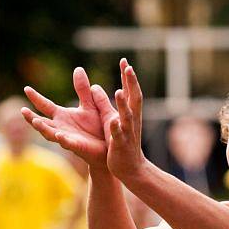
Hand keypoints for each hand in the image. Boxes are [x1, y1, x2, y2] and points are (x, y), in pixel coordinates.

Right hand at [22, 67, 116, 168]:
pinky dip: (62, 139)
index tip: (26, 88)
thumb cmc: (97, 126)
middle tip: (22, 110)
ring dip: (42, 128)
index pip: (45, 105)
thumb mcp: (89, 104)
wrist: (109, 145)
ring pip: (50, 133)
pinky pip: (67, 143)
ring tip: (34, 121)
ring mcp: (66, 137)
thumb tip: (78, 69)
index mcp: (62, 116)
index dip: (36, 97)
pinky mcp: (77, 146)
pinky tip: (58, 134)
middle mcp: (60, 127)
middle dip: (31, 117)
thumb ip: (83, 89)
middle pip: (42, 122)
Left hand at [105, 59, 145, 179]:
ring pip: (127, 116)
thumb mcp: (111, 119)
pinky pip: (119, 136)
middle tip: (128, 68)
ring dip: (123, 104)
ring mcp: (127, 132)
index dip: (128, 77)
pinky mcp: (120, 145)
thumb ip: (103, 103)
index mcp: (129, 113)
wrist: (130, 167)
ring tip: (119, 91)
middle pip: (134, 99)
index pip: (130, 91)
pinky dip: (116, 129)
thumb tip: (95, 86)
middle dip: (131, 83)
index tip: (125, 61)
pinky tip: (113, 122)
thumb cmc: (121, 142)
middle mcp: (131, 120)